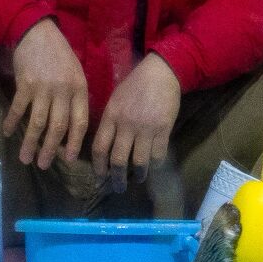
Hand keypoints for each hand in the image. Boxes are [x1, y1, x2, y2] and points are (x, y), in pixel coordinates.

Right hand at [3, 18, 88, 168]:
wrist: (38, 32)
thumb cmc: (60, 56)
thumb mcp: (78, 75)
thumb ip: (77, 99)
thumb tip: (73, 128)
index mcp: (79, 91)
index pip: (80, 123)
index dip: (75, 143)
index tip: (69, 159)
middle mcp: (63, 92)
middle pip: (58, 126)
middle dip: (51, 149)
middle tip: (43, 165)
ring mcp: (43, 88)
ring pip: (38, 122)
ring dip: (30, 142)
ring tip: (25, 158)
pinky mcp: (25, 83)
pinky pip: (18, 107)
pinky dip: (12, 121)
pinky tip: (8, 133)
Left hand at [92, 52, 180, 192]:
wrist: (160, 73)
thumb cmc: (136, 85)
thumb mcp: (116, 100)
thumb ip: (111, 122)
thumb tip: (107, 146)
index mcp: (111, 116)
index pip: (100, 147)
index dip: (99, 166)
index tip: (100, 177)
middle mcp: (126, 125)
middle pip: (118, 159)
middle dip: (117, 178)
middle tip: (118, 188)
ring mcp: (145, 128)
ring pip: (139, 161)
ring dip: (138, 174)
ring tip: (139, 178)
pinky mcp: (163, 130)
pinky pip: (158, 154)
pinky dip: (155, 164)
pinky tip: (154, 166)